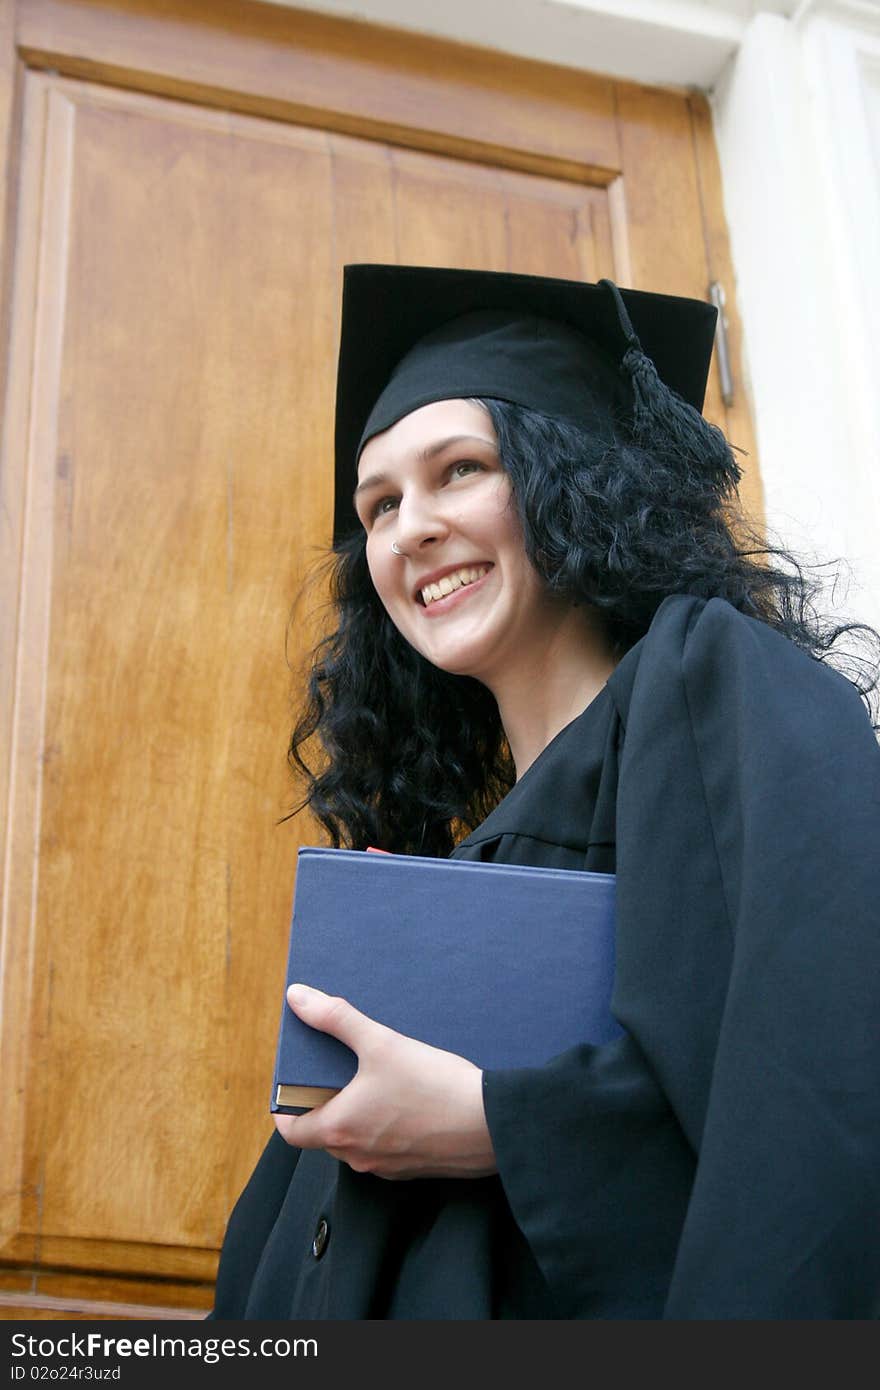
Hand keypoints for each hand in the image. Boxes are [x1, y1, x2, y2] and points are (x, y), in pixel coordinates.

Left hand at [273, 983, 497, 1179]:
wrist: (490, 1125)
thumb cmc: (433, 1085)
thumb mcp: (381, 1042)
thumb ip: (336, 1018)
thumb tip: (297, 997)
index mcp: (338, 1129)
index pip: (291, 1131)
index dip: (286, 1109)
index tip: (293, 1086)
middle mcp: (357, 1156)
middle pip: (324, 1133)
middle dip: (326, 1104)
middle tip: (337, 1072)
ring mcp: (386, 1167)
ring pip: (356, 1142)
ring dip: (357, 1116)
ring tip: (375, 1080)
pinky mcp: (414, 1168)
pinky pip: (386, 1149)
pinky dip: (385, 1128)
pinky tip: (407, 1100)